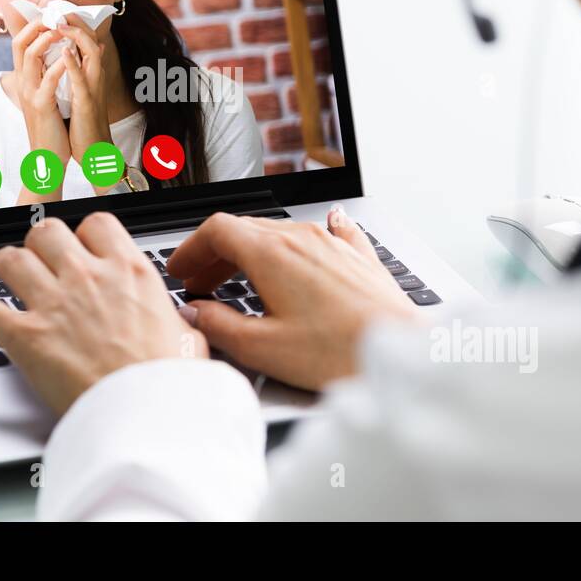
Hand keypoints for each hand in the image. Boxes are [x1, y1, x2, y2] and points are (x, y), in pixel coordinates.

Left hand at [0, 214, 207, 414]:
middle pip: (47, 232)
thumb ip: (174, 319)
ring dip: (9, 268)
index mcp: (129, 271)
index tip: (85, 249)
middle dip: (44, 246)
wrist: (148, 416)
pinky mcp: (23, 336)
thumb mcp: (188, 338)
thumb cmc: (169, 384)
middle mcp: (87, 278)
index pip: (96, 223)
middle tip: (48, 266)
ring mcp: (52, 304)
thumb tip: (180, 323)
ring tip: (13, 281)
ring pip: (11, 258)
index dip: (86, 235)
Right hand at [11, 19, 69, 192]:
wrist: (47, 158)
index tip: (50, 15)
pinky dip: (58, 67)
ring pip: (29, 57)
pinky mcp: (41, 107)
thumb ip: (54, 75)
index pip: (20, 44)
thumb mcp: (50, 97)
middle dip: (36, 26)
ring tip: (61, 30)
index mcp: (25, 80)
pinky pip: (47, 81)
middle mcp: (23, 84)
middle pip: (19, 44)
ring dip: (45, 40)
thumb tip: (67, 54)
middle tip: (54, 15)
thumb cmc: (52, 126)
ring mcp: (30, 94)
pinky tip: (69, 58)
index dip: (33, 26)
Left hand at [55, 16, 111, 170]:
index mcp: (91, 73)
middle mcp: (95, 76)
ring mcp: (93, 88)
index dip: (75, 21)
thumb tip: (92, 49)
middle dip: (76, 21)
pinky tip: (64, 51)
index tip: (59, 7)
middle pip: (91, 39)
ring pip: (91, 53)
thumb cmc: (86, 122)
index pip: (86, 39)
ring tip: (62, 21)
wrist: (94, 151)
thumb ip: (86, 69)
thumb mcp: (84, 90)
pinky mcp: (87, 103)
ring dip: (76, 35)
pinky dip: (74, 64)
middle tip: (60, 6)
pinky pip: (82, 79)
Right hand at [167, 207, 415, 390]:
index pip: (217, 229)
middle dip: (216, 253)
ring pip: (280, 232)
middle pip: (245, 229)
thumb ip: (219, 325)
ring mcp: (333, 244)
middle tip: (199, 282)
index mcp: (272, 253)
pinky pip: (330, 231)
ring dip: (251, 250)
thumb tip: (195, 313)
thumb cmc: (338, 352)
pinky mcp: (359, 258)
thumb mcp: (262, 347)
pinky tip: (323, 226)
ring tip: (240, 276)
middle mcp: (302, 238)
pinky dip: (307, 236)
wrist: (400, 353)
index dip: (190, 248)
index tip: (180, 269)